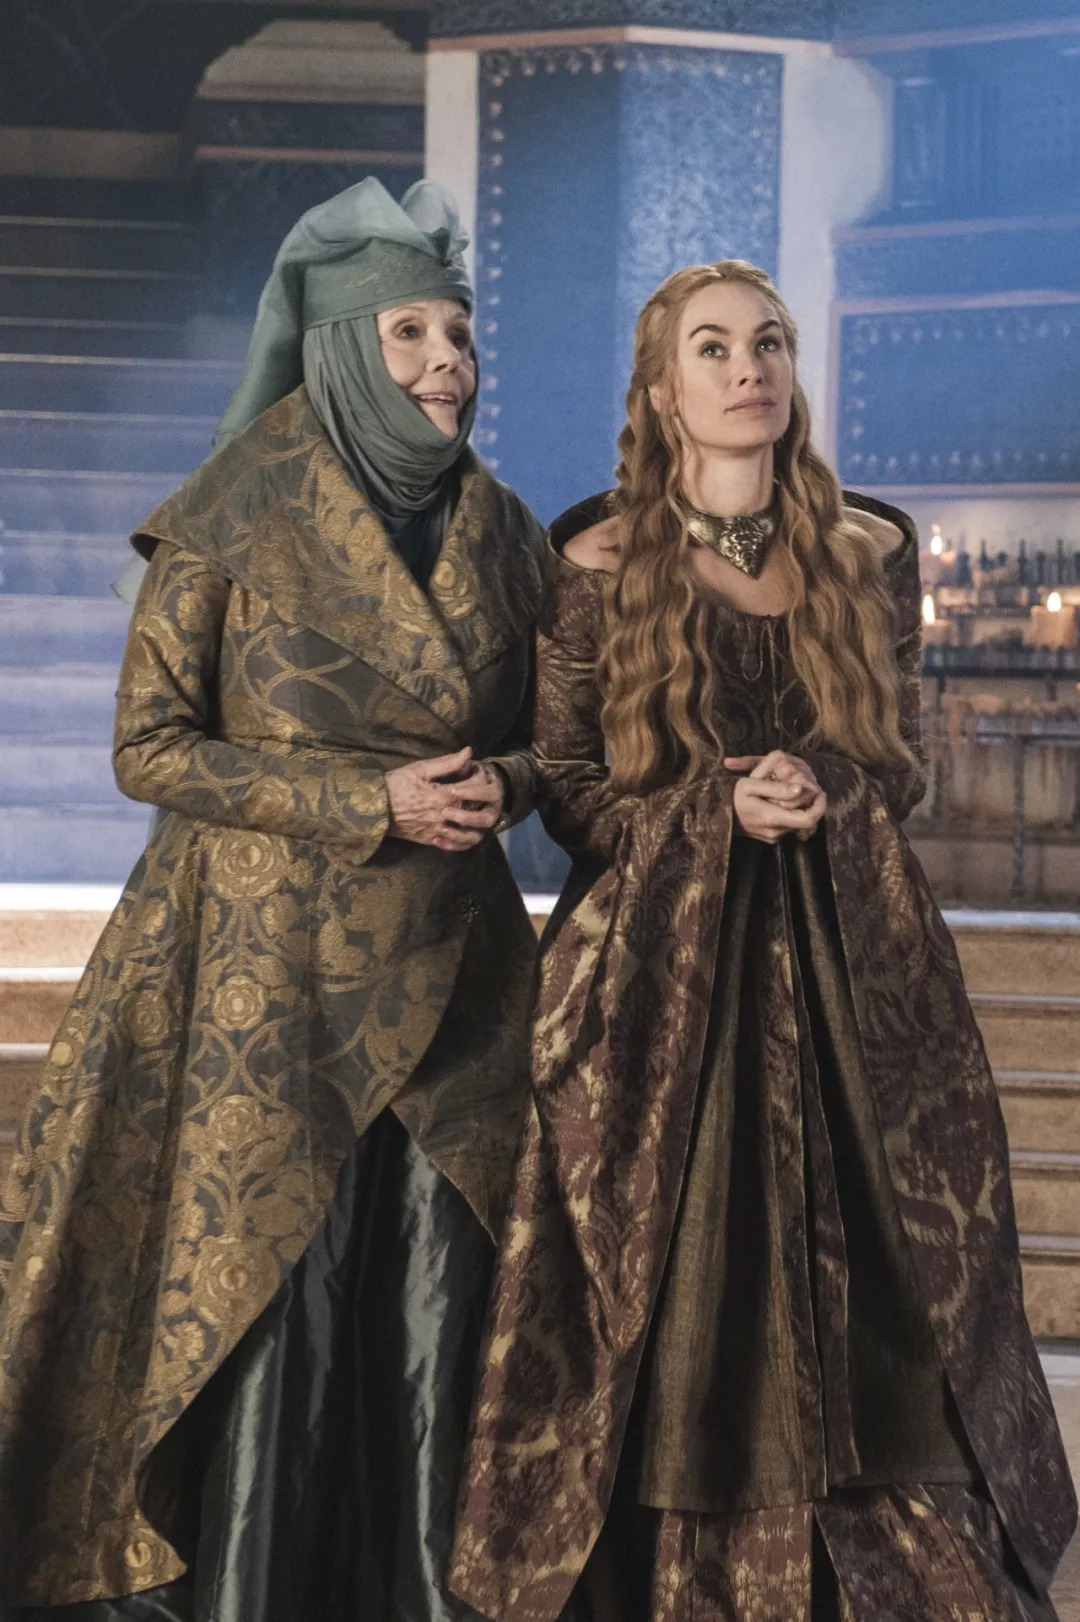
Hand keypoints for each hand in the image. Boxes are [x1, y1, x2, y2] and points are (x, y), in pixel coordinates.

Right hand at [385, 748, 503, 852]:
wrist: (374, 808)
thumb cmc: (396, 785)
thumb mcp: (420, 769)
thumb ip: (448, 762)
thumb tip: (469, 752)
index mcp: (444, 796)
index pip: (475, 789)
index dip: (481, 779)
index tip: (480, 774)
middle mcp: (445, 816)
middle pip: (476, 812)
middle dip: (484, 803)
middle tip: (485, 794)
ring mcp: (438, 831)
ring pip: (469, 834)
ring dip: (478, 826)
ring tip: (479, 815)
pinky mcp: (430, 840)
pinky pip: (454, 846)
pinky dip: (464, 841)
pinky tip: (466, 832)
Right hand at [724, 750, 826, 844]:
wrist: (716, 817)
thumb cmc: (732, 797)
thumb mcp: (749, 785)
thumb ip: (776, 787)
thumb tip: (800, 789)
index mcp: (771, 817)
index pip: (808, 819)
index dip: (820, 806)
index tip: (820, 792)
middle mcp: (776, 831)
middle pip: (805, 820)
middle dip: (809, 803)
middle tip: (807, 788)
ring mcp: (773, 837)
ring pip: (797, 823)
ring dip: (799, 809)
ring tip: (791, 794)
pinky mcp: (771, 839)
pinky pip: (788, 826)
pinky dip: (789, 814)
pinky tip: (781, 804)